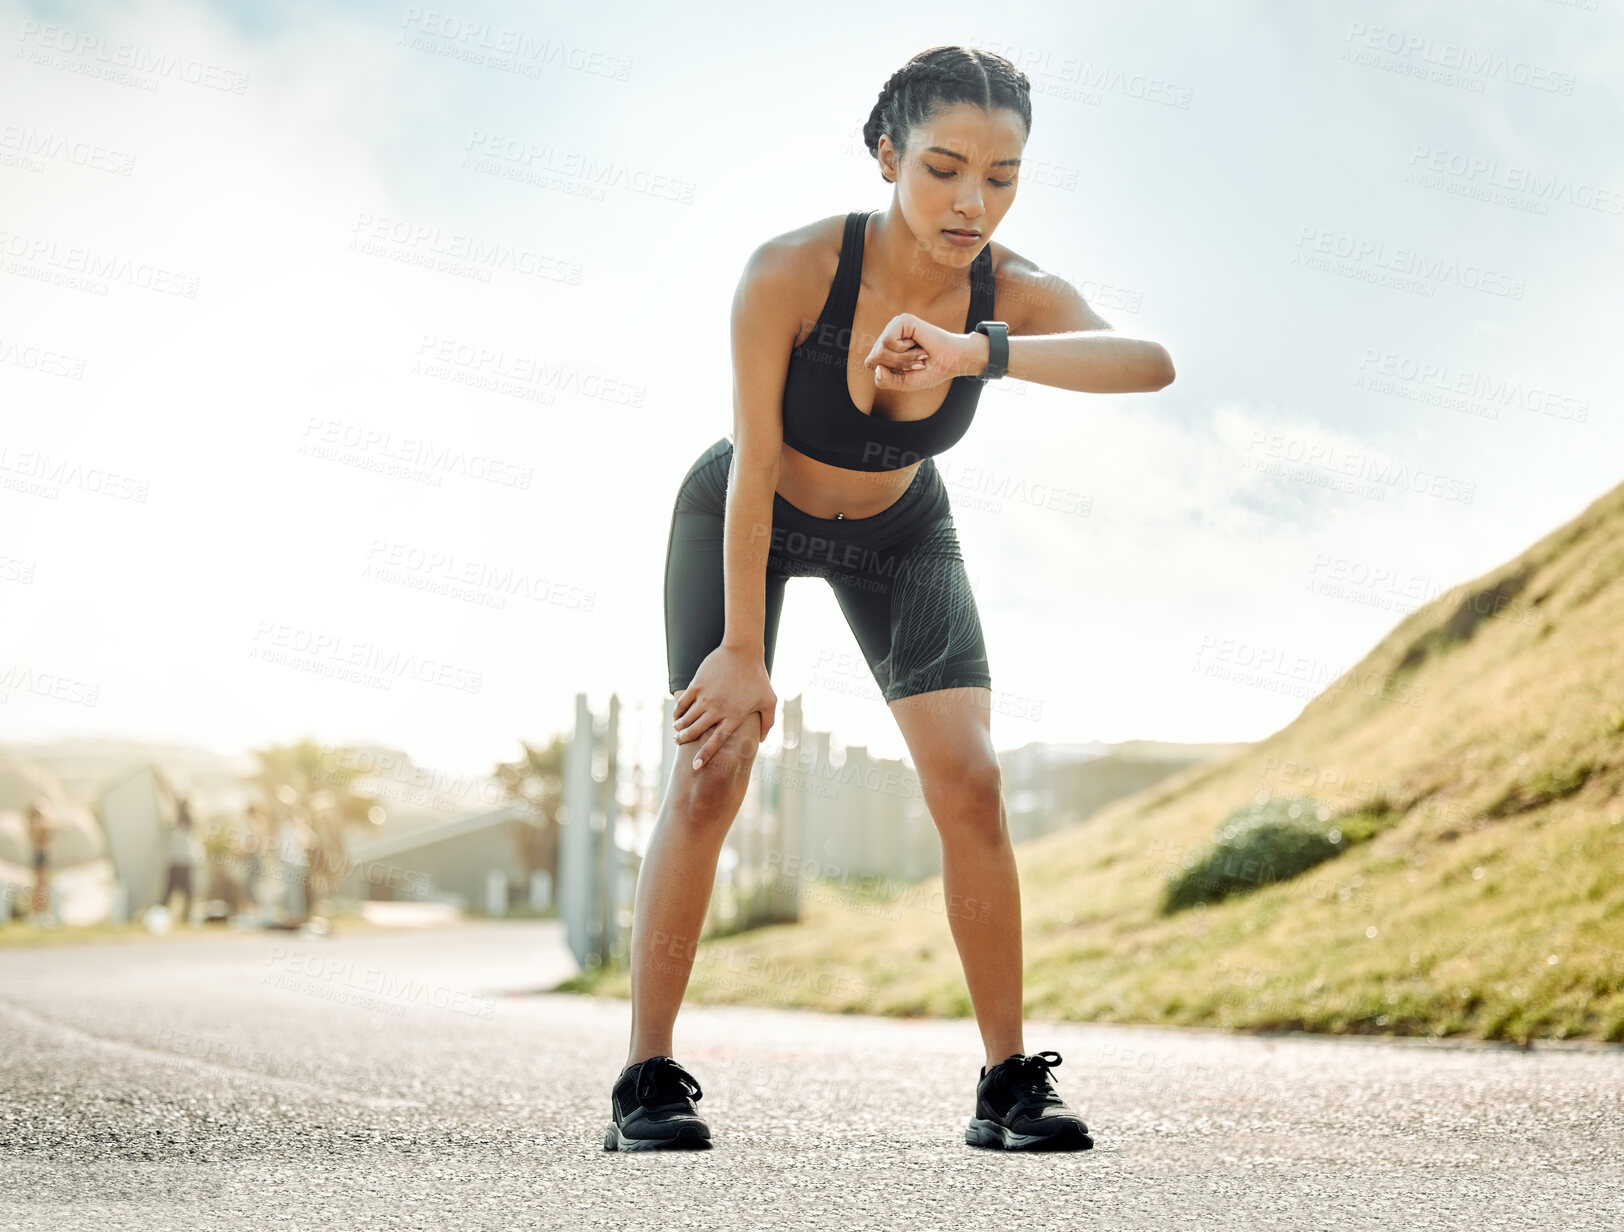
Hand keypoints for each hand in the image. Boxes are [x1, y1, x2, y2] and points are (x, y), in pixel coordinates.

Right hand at [673, 644, 776, 769]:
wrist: (742, 651)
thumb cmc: (758, 677)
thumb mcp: (769, 701)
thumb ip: (767, 722)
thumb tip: (761, 740)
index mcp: (734, 717)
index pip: (716, 742)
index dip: (704, 756)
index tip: (695, 767)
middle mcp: (718, 709)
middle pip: (696, 732)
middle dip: (684, 740)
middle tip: (678, 743)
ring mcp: (706, 697)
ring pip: (687, 719)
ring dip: (680, 728)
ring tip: (677, 731)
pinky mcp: (697, 685)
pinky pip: (682, 703)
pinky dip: (677, 712)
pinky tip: (676, 716)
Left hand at [861, 313, 982, 391]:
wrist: (952, 362)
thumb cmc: (930, 371)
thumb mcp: (902, 382)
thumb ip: (884, 381)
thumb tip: (876, 368)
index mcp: (886, 348)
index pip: (870, 363)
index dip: (887, 372)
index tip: (908, 369)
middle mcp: (888, 334)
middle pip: (874, 357)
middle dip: (897, 365)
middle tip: (917, 361)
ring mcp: (894, 326)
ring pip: (880, 350)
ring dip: (902, 358)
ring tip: (919, 353)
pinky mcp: (901, 320)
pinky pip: (888, 341)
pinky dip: (904, 349)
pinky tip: (917, 344)